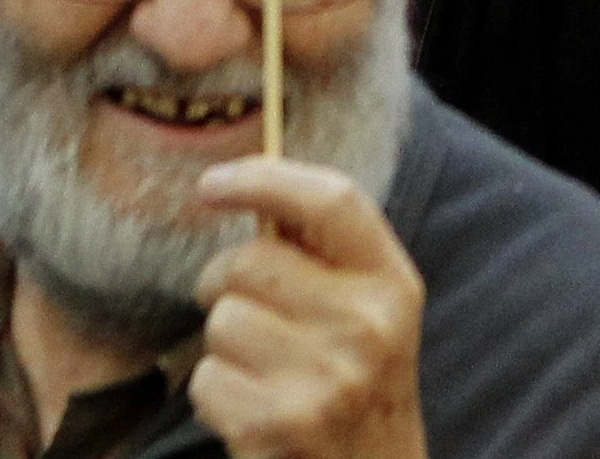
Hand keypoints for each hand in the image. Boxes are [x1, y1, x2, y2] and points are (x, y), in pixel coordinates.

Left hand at [184, 159, 427, 458]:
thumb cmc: (358, 385)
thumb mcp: (371, 313)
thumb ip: (329, 256)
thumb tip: (251, 188)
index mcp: (394, 283)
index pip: (331, 201)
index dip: (264, 179)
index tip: (212, 183)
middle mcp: (367, 325)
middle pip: (252, 260)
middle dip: (224, 279)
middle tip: (241, 305)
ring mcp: (324, 377)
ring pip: (222, 320)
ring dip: (223, 345)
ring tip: (261, 368)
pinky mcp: (276, 422)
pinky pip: (205, 377)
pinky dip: (215, 392)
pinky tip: (253, 406)